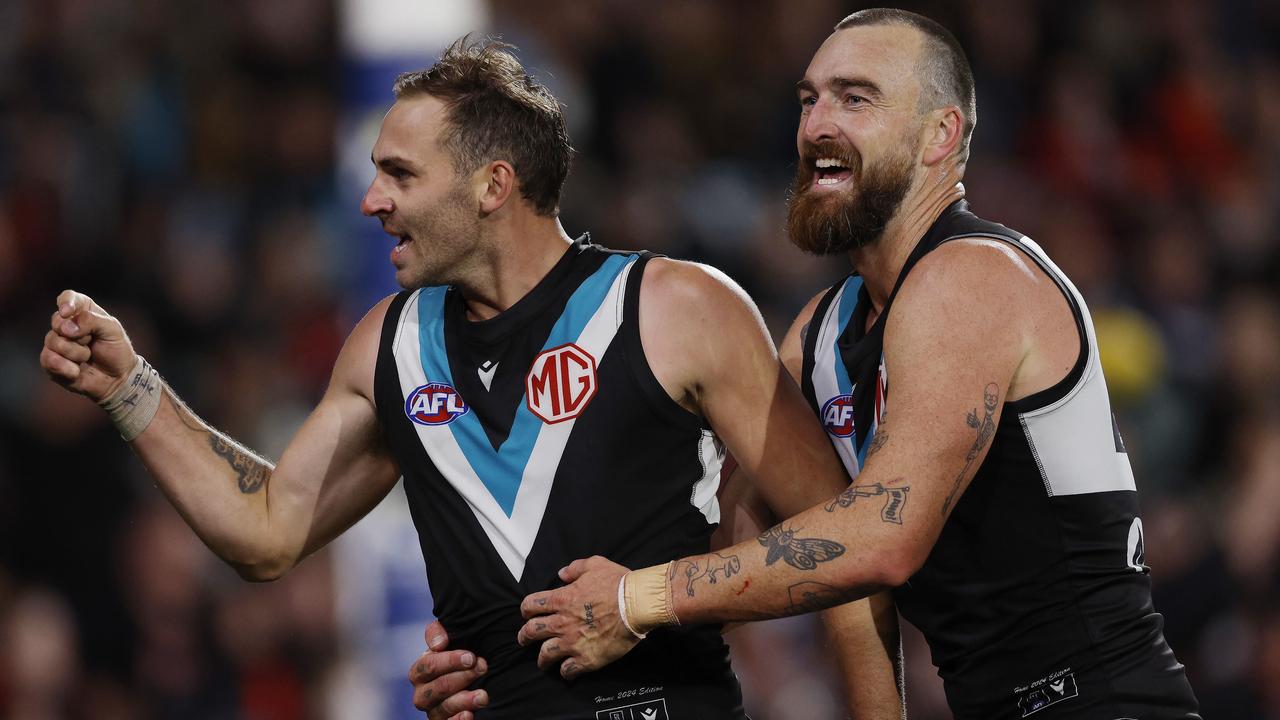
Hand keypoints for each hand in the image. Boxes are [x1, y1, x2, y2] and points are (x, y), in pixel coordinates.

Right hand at [40, 290, 136, 401]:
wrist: (118, 378)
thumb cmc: (116, 350)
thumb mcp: (112, 330)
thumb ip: (92, 320)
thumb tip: (67, 327)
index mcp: (82, 311)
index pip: (68, 297)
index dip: (66, 303)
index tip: (68, 312)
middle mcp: (65, 325)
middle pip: (58, 322)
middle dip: (79, 336)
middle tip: (91, 343)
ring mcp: (56, 343)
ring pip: (54, 342)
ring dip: (76, 353)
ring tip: (87, 357)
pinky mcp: (51, 362)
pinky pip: (49, 360)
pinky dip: (67, 368)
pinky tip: (77, 371)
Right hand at [409, 620, 489, 718]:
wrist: (473, 678)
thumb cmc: (459, 656)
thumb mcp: (449, 640)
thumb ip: (437, 633)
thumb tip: (439, 643)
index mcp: (420, 672)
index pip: (428, 666)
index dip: (449, 661)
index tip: (471, 657)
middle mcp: (422, 694)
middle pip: (437, 687)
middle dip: (462, 677)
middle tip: (483, 668)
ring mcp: (433, 711)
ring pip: (442, 709)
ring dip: (464, 700)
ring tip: (483, 696)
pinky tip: (470, 714)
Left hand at [517, 556, 639, 678]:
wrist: (637, 604)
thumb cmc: (618, 583)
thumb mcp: (595, 564)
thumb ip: (575, 568)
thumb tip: (562, 573)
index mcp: (562, 599)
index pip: (531, 605)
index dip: (526, 610)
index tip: (527, 614)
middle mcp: (562, 622)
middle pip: (532, 631)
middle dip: (524, 636)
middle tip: (524, 639)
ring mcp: (573, 642)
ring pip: (545, 654)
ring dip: (542, 658)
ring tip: (542, 662)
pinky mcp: (587, 658)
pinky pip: (568, 670)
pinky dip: (565, 671)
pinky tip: (567, 671)